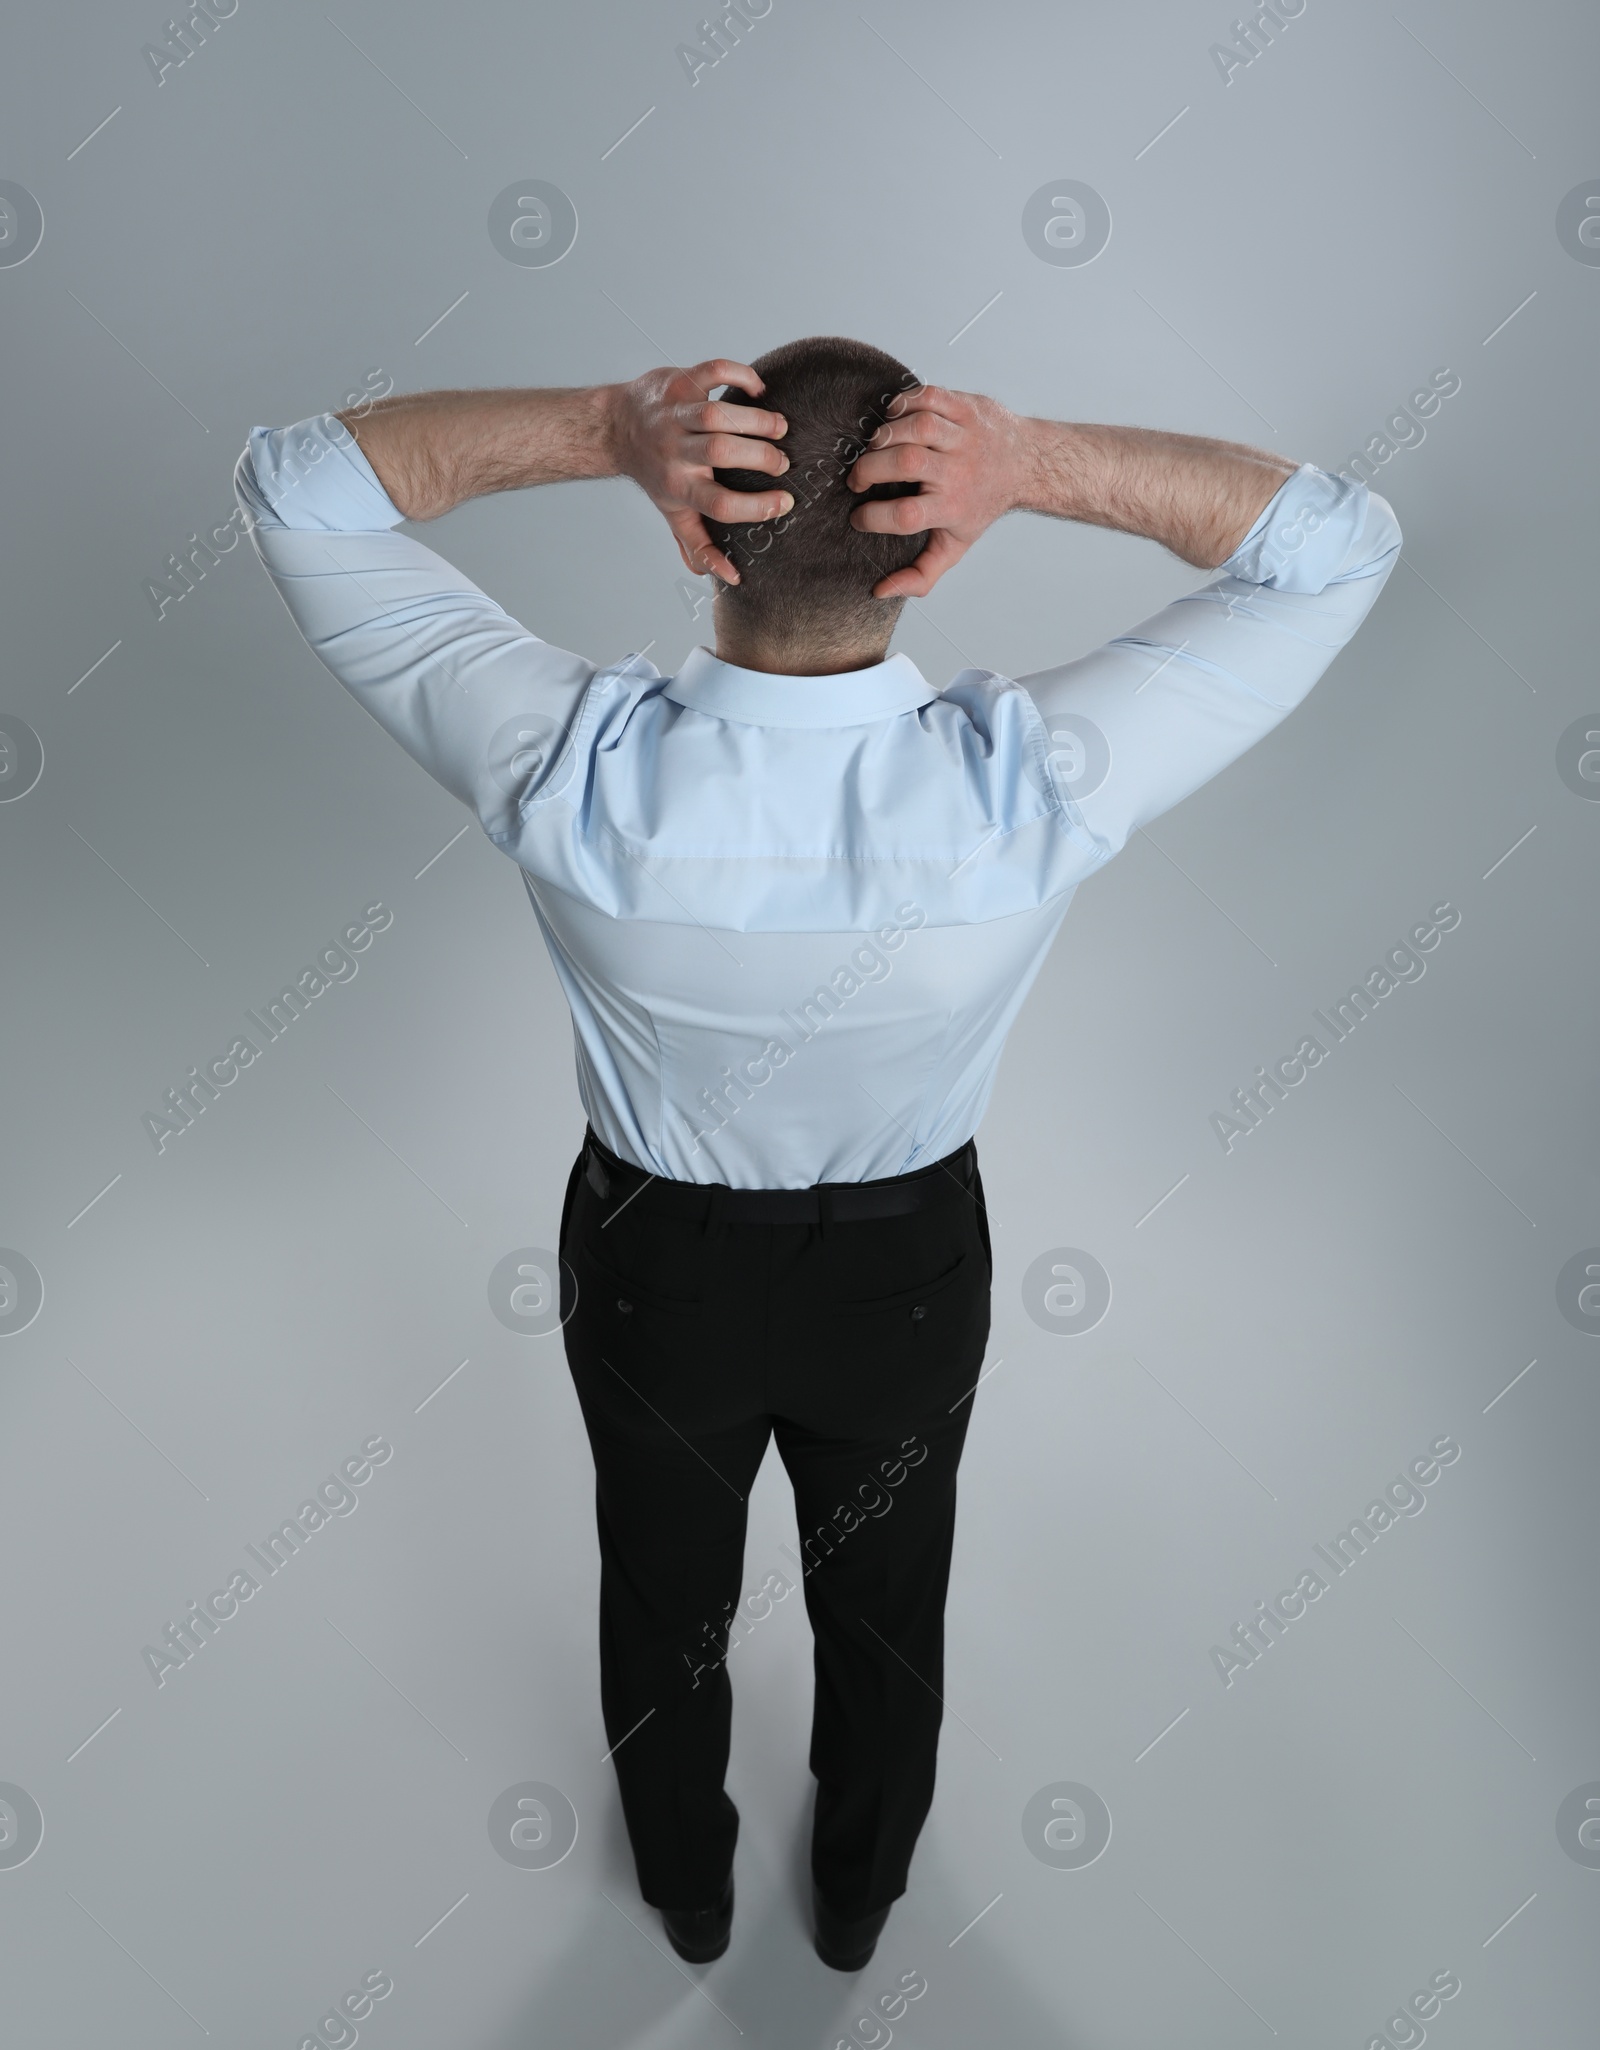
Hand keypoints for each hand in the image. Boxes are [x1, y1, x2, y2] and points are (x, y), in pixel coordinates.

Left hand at [607, 359, 793, 583]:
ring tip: (780, 427)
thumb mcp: (674, 514)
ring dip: (756, 419)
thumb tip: (731, 577)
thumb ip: (701, 546)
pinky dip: (740, 375)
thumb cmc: (656, 475)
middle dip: (760, 456)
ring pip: (717, 414)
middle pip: (720, 452)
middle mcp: (675, 451)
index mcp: (679, 488)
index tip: (784, 503)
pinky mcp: (678, 383)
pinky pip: (711, 372)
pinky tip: (759, 389)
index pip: (719, 504)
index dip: (756, 508)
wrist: (616, 428)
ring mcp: (675, 415)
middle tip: (783, 461)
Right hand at [846, 384, 1038, 597]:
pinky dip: (904, 402)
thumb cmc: (981, 505)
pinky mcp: (967, 408)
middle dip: (869, 469)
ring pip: (917, 426)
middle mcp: (959, 471)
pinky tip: (893, 417)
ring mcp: (964, 436)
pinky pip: (930, 397)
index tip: (859, 518)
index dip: (873, 517)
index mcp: (953, 508)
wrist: (1027, 463)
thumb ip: (921, 573)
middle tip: (858, 479)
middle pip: (906, 463)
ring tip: (874, 448)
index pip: (906, 515)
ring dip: (884, 435)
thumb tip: (881, 591)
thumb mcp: (955, 545)